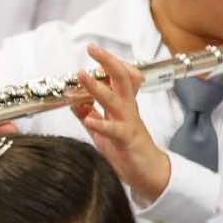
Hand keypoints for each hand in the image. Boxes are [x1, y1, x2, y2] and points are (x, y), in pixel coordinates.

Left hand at [71, 45, 171, 203]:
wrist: (149, 174)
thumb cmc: (126, 150)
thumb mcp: (103, 129)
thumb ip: (89, 114)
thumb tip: (73, 101)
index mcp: (122, 105)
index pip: (119, 77)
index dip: (108, 62)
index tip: (93, 50)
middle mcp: (127, 109)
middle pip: (121, 79)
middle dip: (107, 62)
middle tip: (92, 48)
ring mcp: (128, 123)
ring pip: (115, 100)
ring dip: (97, 87)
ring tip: (82, 75)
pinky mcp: (127, 140)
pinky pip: (115, 130)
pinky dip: (102, 124)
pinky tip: (91, 121)